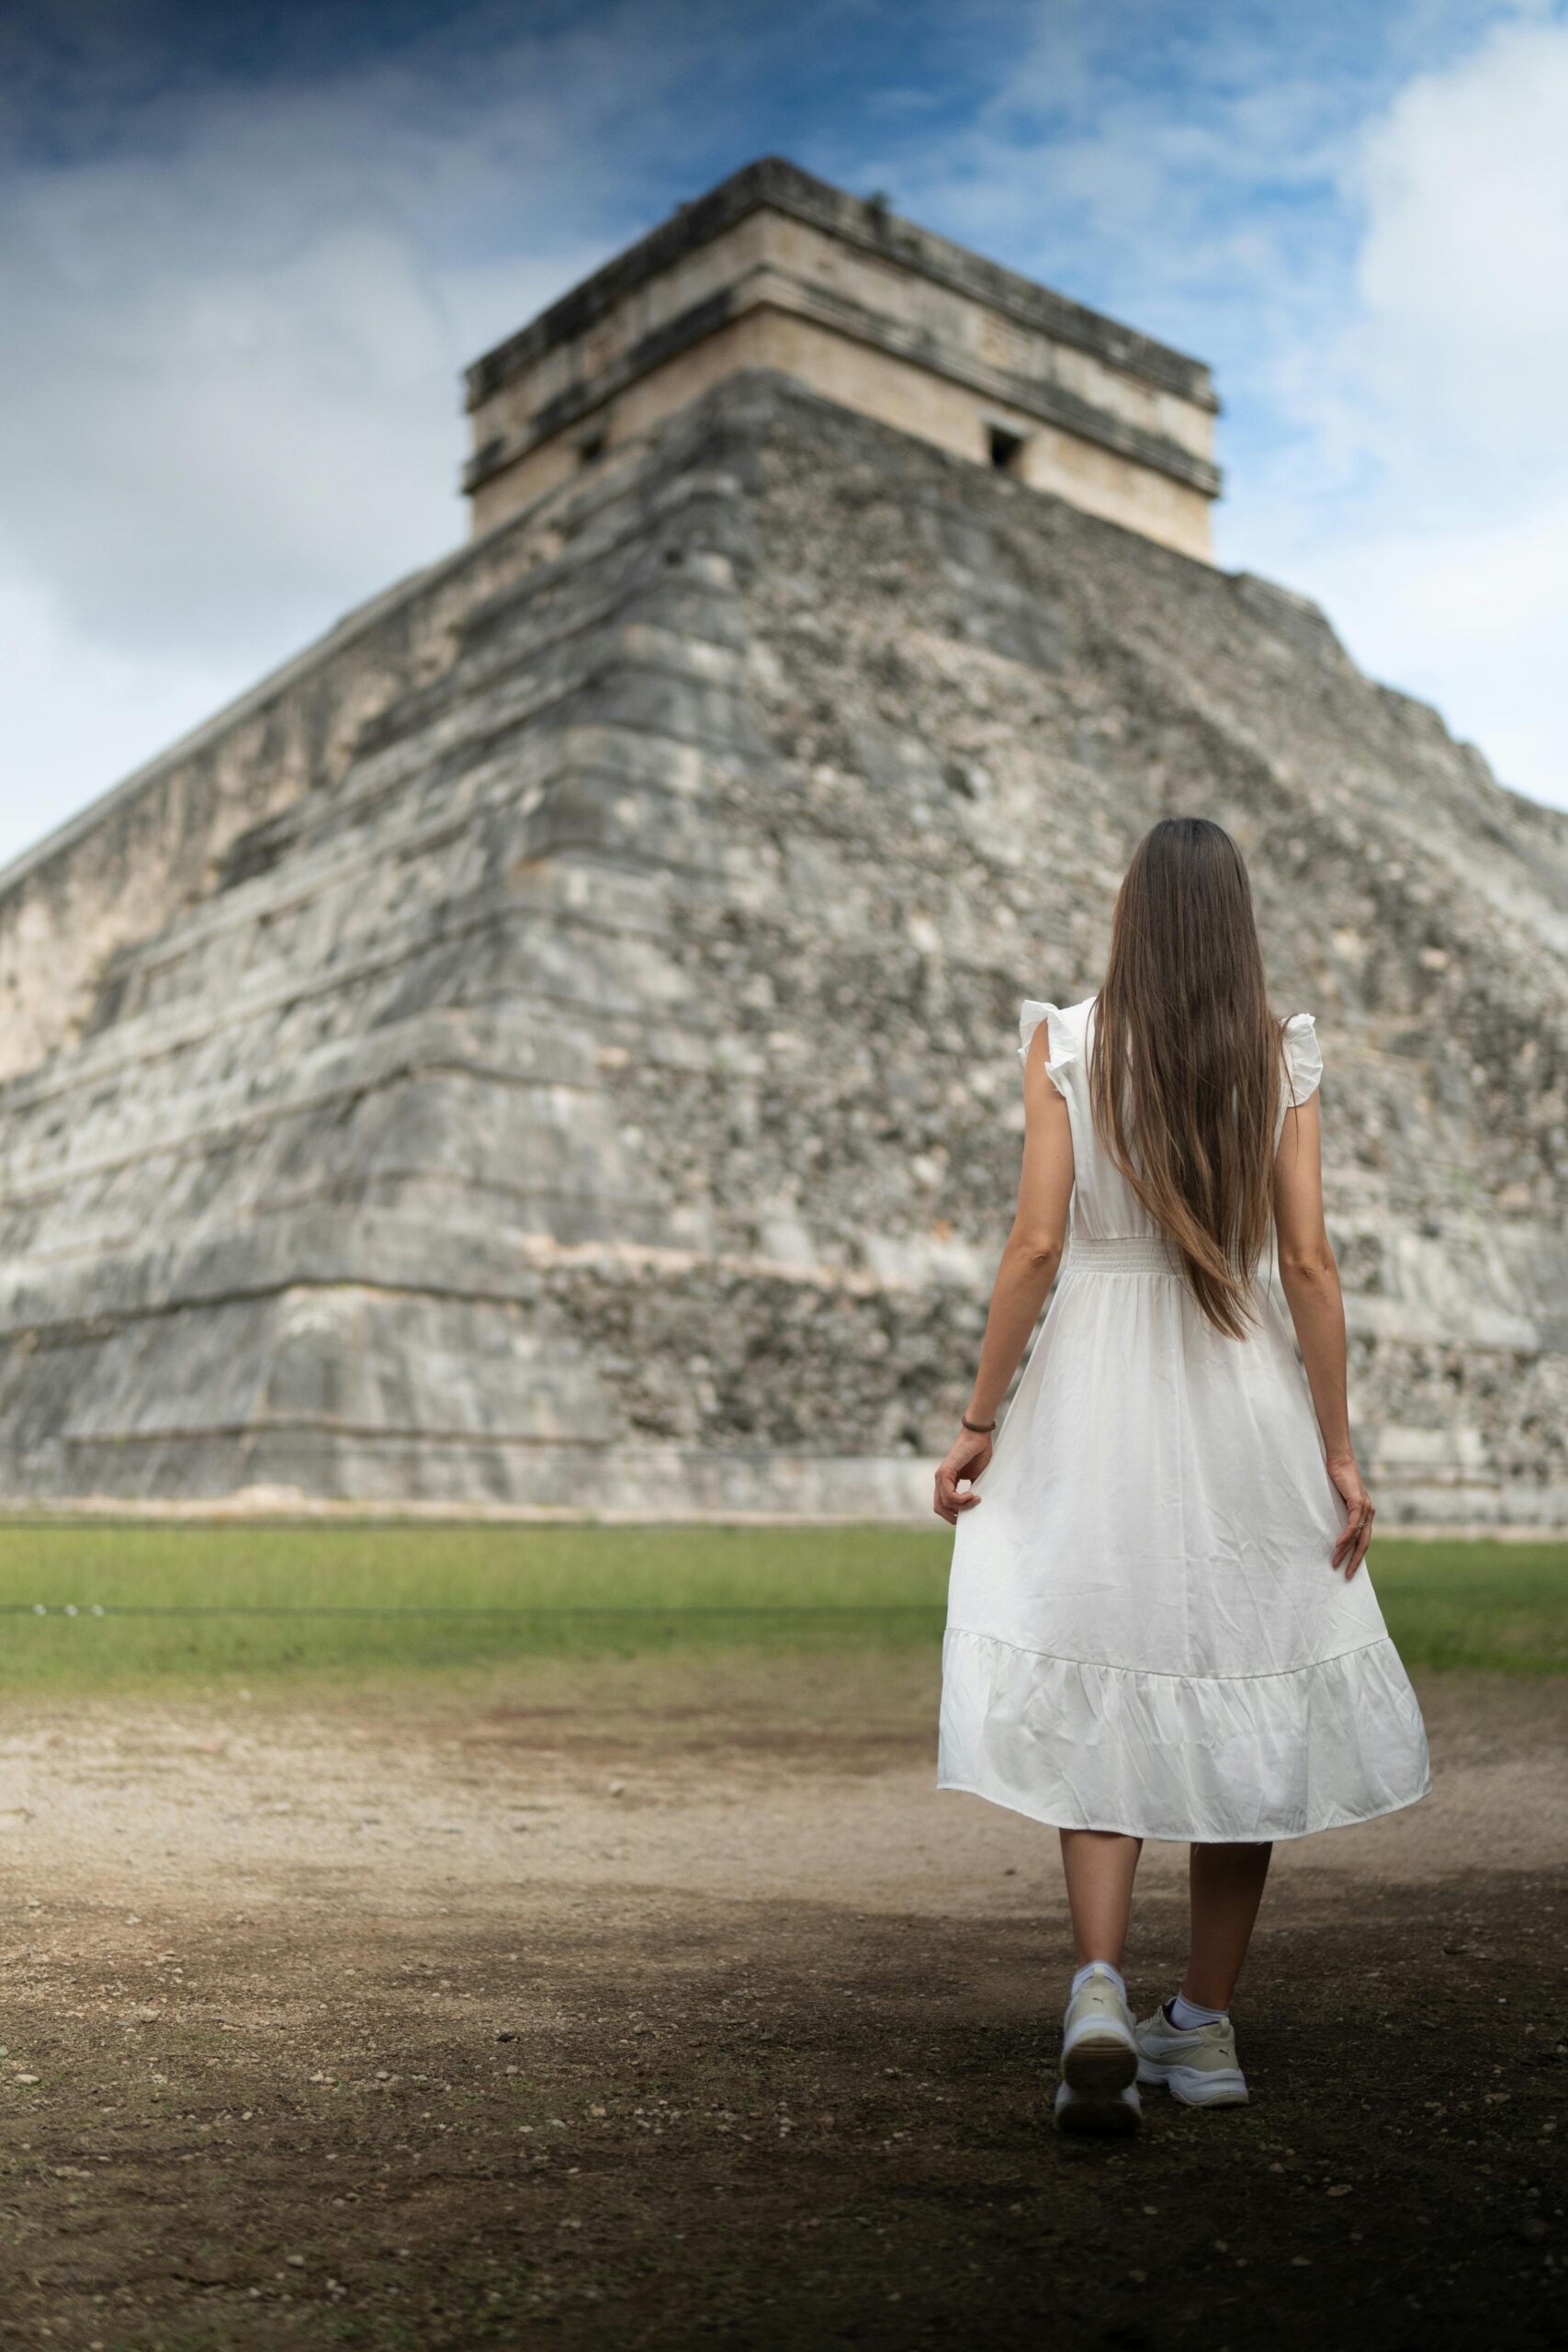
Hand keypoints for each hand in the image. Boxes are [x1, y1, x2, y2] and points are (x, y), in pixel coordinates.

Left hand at [934, 1426, 993, 1523]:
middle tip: (969, 1516)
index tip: (967, 1517)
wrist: (978, 1438)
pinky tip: (972, 1495)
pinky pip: (948, 1494)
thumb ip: (972, 1492)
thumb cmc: (979, 1455)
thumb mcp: (976, 1479)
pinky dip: (961, 1499)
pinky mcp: (945, 1472)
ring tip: (975, 1500)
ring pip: (944, 1503)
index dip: (952, 1515)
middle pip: (939, 1508)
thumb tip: (975, 1509)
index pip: (942, 1505)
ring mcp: (941, 1476)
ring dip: (962, 1506)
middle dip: (953, 1517)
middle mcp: (940, 1480)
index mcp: (946, 1483)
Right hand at [1327, 1451, 1373, 1577]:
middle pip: (1364, 1544)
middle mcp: (1369, 1513)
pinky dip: (1346, 1536)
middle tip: (1347, 1576)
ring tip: (1335, 1562)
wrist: (1339, 1460)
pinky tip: (1338, 1545)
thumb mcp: (1338, 1501)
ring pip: (1358, 1536)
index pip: (1363, 1541)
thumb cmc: (1336, 1478)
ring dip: (1346, 1551)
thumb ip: (1339, 1514)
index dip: (1356, 1557)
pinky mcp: (1358, 1502)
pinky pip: (1353, 1524)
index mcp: (1366, 1514)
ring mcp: (1365, 1508)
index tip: (1348, 1570)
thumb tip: (1330, 1528)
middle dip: (1355, 1561)